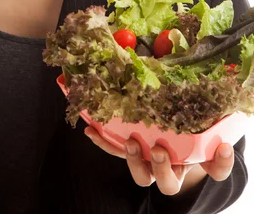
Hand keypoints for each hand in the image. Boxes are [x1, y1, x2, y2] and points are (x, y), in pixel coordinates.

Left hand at [84, 127, 233, 195]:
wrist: (166, 137)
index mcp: (195, 163)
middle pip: (167, 182)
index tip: (223, 147)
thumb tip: (221, 139)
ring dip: (134, 160)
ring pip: (142, 175)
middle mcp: (172, 171)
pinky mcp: (130, 154)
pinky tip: (90, 130)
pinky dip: (103, 142)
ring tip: (131, 143)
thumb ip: (210, 133)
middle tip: (160, 150)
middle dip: (162, 168)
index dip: (220, 162)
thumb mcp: (199, 132)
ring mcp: (149, 166)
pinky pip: (116, 152)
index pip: (213, 169)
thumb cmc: (184, 135)